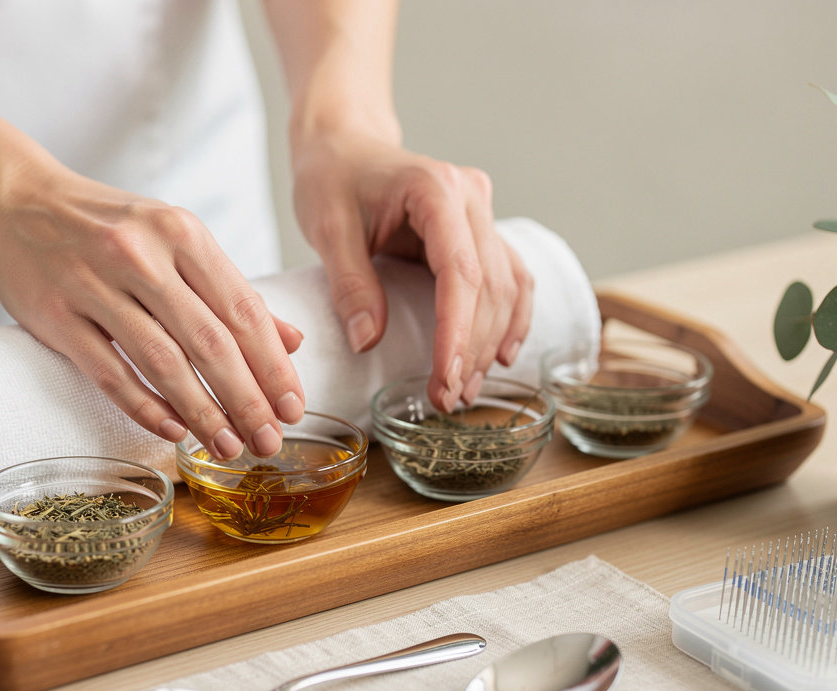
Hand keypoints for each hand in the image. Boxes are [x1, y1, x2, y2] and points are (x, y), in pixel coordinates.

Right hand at [0, 168, 305, 460]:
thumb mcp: (176, 241)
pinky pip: (109, 372)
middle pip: (210, 342)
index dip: (273, 366)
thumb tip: (292, 342)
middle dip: (247, 400)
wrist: (13, 200)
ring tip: (229, 447)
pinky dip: (144, 406)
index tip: (294, 408)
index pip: (243, 310)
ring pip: (163, 362)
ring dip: (203, 412)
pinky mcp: (56, 315)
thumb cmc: (108, 227)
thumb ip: (232, 292)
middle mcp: (142, 255)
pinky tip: (174, 430)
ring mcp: (94, 285)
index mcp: (182, 233)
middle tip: (269, 442)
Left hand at [291, 132, 533, 410]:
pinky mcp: (480, 231)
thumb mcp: (327, 228)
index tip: (445, 378)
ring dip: (491, 344)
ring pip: (506, 287)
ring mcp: (482, 214)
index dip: (456, 332)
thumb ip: (350, 284)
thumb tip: (369, 342)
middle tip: (448, 400)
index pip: (460, 273)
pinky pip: (509, 279)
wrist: (344, 144)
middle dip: (472, 349)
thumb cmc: (332, 178)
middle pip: (490, 287)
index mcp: (435, 190)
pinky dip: (509, 320)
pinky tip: (500, 357)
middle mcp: (471, 198)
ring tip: (466, 392)